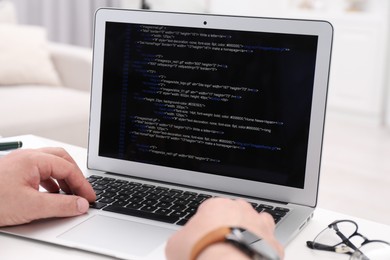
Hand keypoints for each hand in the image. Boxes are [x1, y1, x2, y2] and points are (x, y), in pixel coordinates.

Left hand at [0, 148, 95, 226]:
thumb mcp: (31, 206)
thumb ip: (61, 205)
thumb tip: (80, 204)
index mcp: (34, 159)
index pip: (68, 168)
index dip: (83, 184)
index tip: (90, 197)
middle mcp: (28, 156)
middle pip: (62, 159)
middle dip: (75, 176)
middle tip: (83, 192)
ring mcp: (20, 163)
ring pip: (51, 164)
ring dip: (63, 178)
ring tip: (69, 195)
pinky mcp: (14, 171)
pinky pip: (40, 171)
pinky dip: (51, 181)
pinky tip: (51, 194)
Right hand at [166, 198, 283, 259]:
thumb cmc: (202, 252)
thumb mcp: (175, 245)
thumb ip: (181, 240)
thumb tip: (179, 245)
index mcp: (215, 205)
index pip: (210, 209)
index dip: (205, 225)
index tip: (202, 238)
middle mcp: (240, 211)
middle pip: (236, 213)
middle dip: (230, 225)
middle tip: (220, 244)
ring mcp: (259, 225)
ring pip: (258, 222)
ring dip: (252, 232)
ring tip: (242, 248)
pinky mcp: (273, 244)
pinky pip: (270, 244)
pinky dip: (264, 250)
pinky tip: (253, 258)